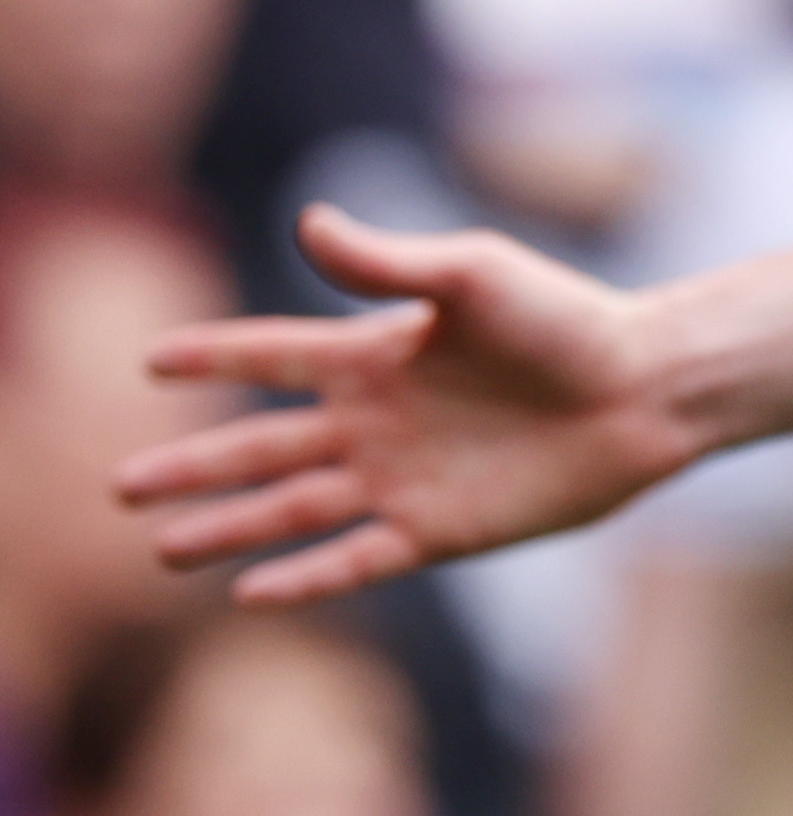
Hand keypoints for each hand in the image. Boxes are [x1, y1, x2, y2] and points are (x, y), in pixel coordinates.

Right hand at [118, 208, 711, 601]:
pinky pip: (358, 558)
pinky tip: (249, 593)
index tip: (148, 362)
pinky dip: (306, 577)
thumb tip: (307, 222)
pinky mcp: (442, 529)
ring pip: (294, 508)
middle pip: (263, 445)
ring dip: (228, 527)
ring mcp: (405, 478)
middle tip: (120, 487)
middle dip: (193, 466)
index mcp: (378, 354)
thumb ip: (387, 263)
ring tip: (159, 545)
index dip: (215, 356)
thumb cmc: (568, 320)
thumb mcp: (473, 275)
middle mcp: (379, 421)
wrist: (649, 387)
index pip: (274, 355)